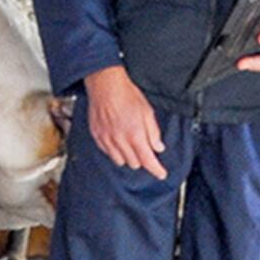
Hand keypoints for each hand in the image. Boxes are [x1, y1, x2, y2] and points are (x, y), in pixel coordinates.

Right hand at [83, 65, 167, 179]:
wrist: (105, 85)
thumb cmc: (126, 94)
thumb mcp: (147, 111)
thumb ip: (154, 132)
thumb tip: (158, 147)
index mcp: (135, 134)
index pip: (147, 161)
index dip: (156, 170)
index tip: (161, 174)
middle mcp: (120, 140)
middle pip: (134, 164)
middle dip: (142, 159)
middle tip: (144, 149)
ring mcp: (107, 139)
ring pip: (120, 161)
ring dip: (128, 157)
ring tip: (130, 145)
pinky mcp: (97, 136)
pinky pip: (107, 153)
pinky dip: (115, 151)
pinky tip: (118, 141)